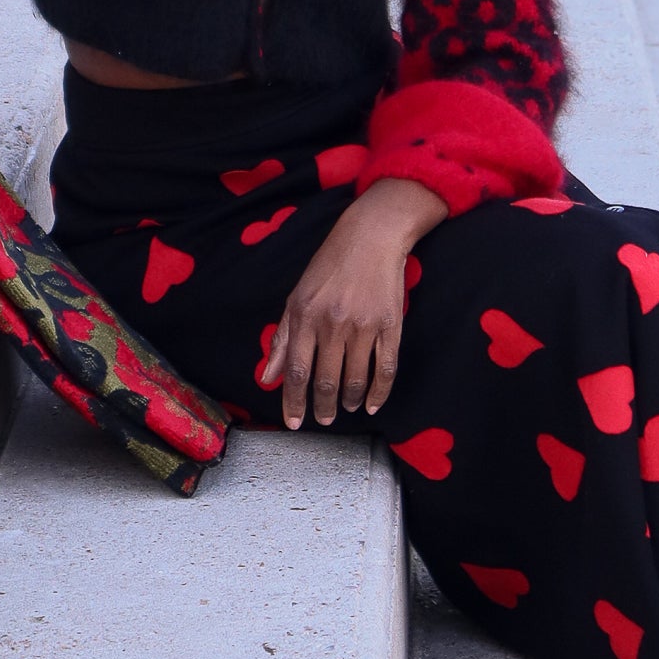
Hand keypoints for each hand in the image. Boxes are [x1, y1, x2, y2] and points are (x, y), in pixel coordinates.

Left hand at [259, 176, 448, 429]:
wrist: (372, 235)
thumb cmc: (330, 265)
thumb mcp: (297, 296)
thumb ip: (282, 339)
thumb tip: (267, 377)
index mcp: (305, 315)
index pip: (296, 371)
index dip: (293, 402)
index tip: (294, 423)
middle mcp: (333, 323)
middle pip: (325, 380)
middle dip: (323, 407)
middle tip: (324, 419)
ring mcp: (364, 325)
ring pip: (355, 379)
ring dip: (349, 401)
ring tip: (346, 408)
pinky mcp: (391, 325)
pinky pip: (385, 368)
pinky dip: (379, 392)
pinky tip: (372, 404)